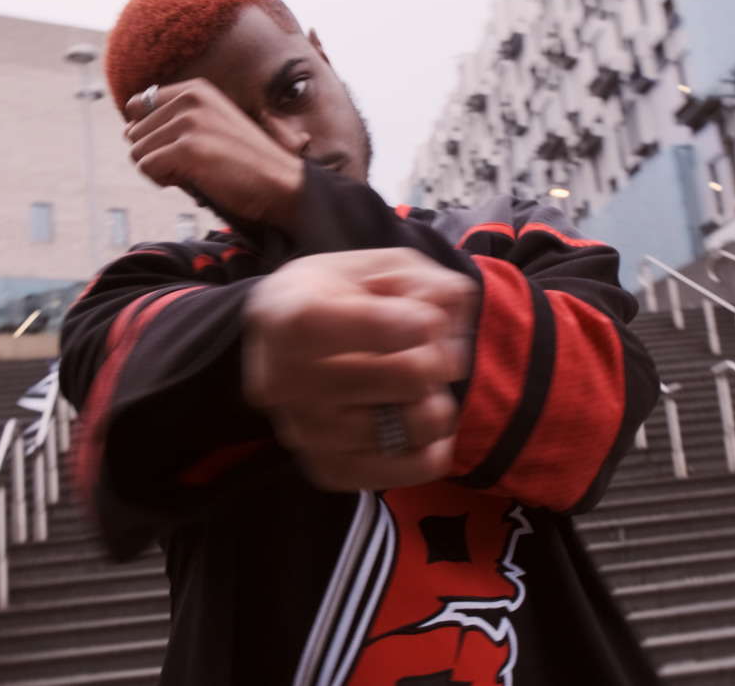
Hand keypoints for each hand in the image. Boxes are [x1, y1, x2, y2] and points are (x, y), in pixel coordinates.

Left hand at [124, 80, 304, 233]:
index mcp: (195, 89)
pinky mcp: (188, 149)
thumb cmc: (243, 161)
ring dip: (158, 169)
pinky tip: (192, 180)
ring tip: (192, 172)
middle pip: (134, 131)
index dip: (150, 133)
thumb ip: (172, 120)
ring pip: (137, 151)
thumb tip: (126, 130)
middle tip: (189, 164)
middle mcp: (190, 99)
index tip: (177, 146)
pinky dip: (163, 181)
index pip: (138, 105)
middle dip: (155, 154)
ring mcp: (189, 122)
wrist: (279, 182)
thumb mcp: (210, 125)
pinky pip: (147, 168)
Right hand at [243, 248, 478, 492]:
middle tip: (430, 348)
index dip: (410, 323)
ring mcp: (307, 434)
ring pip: (420, 424)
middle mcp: (286, 383)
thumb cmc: (337, 297)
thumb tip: (448, 318)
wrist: (285, 342)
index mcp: (287, 315)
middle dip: (438, 355)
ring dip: (437, 398)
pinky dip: (436, 441)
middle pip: (409, 376)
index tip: (427, 320)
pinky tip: (416, 415)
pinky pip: (418, 466)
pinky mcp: (330, 470)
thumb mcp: (375, 265)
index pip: (363, 326)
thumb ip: (423, 280)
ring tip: (418, 383)